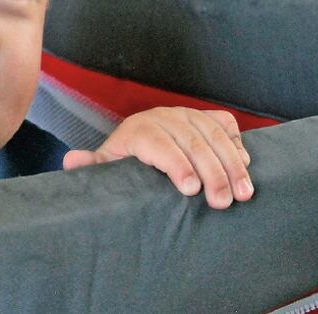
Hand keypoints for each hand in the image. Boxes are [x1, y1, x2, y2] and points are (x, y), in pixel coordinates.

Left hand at [62, 107, 252, 208]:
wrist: (140, 138)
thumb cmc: (126, 160)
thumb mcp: (108, 164)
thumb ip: (93, 166)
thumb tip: (71, 161)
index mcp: (138, 129)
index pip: (159, 144)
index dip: (176, 165)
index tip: (191, 190)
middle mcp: (164, 117)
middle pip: (192, 142)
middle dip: (212, 173)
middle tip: (223, 202)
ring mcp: (187, 114)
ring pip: (214, 135)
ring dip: (233, 164)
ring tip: (245, 192)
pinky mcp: (205, 116)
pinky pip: (225, 124)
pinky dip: (237, 142)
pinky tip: (246, 165)